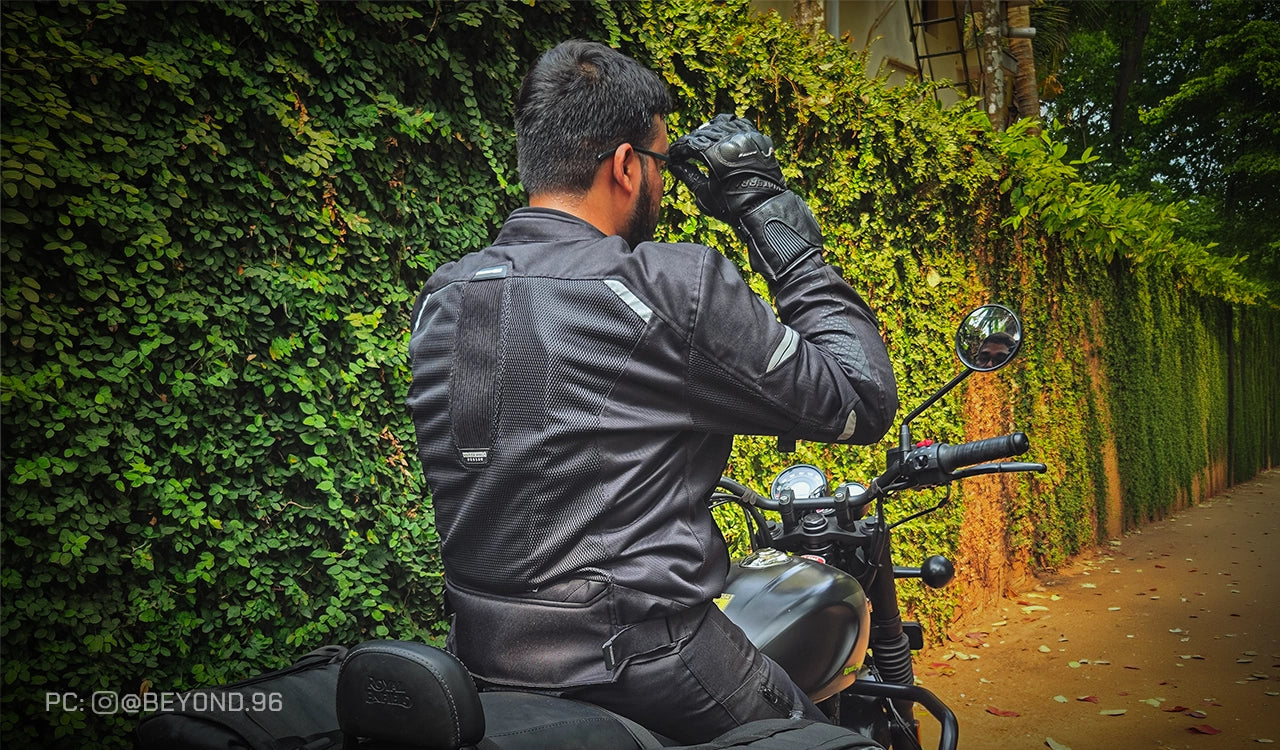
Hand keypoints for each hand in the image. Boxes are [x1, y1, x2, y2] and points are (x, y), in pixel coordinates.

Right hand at [668, 114, 786, 224]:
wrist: (763, 209)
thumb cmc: (733, 205)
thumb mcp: (704, 192)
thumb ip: (688, 176)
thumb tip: (675, 166)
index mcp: (714, 152)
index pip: (689, 143)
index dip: (679, 149)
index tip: (674, 155)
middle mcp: (730, 139)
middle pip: (703, 132)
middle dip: (691, 141)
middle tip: (686, 152)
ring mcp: (746, 137)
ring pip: (721, 125)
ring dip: (709, 132)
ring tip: (703, 143)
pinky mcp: (758, 139)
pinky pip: (741, 125)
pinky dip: (729, 128)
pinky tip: (724, 135)